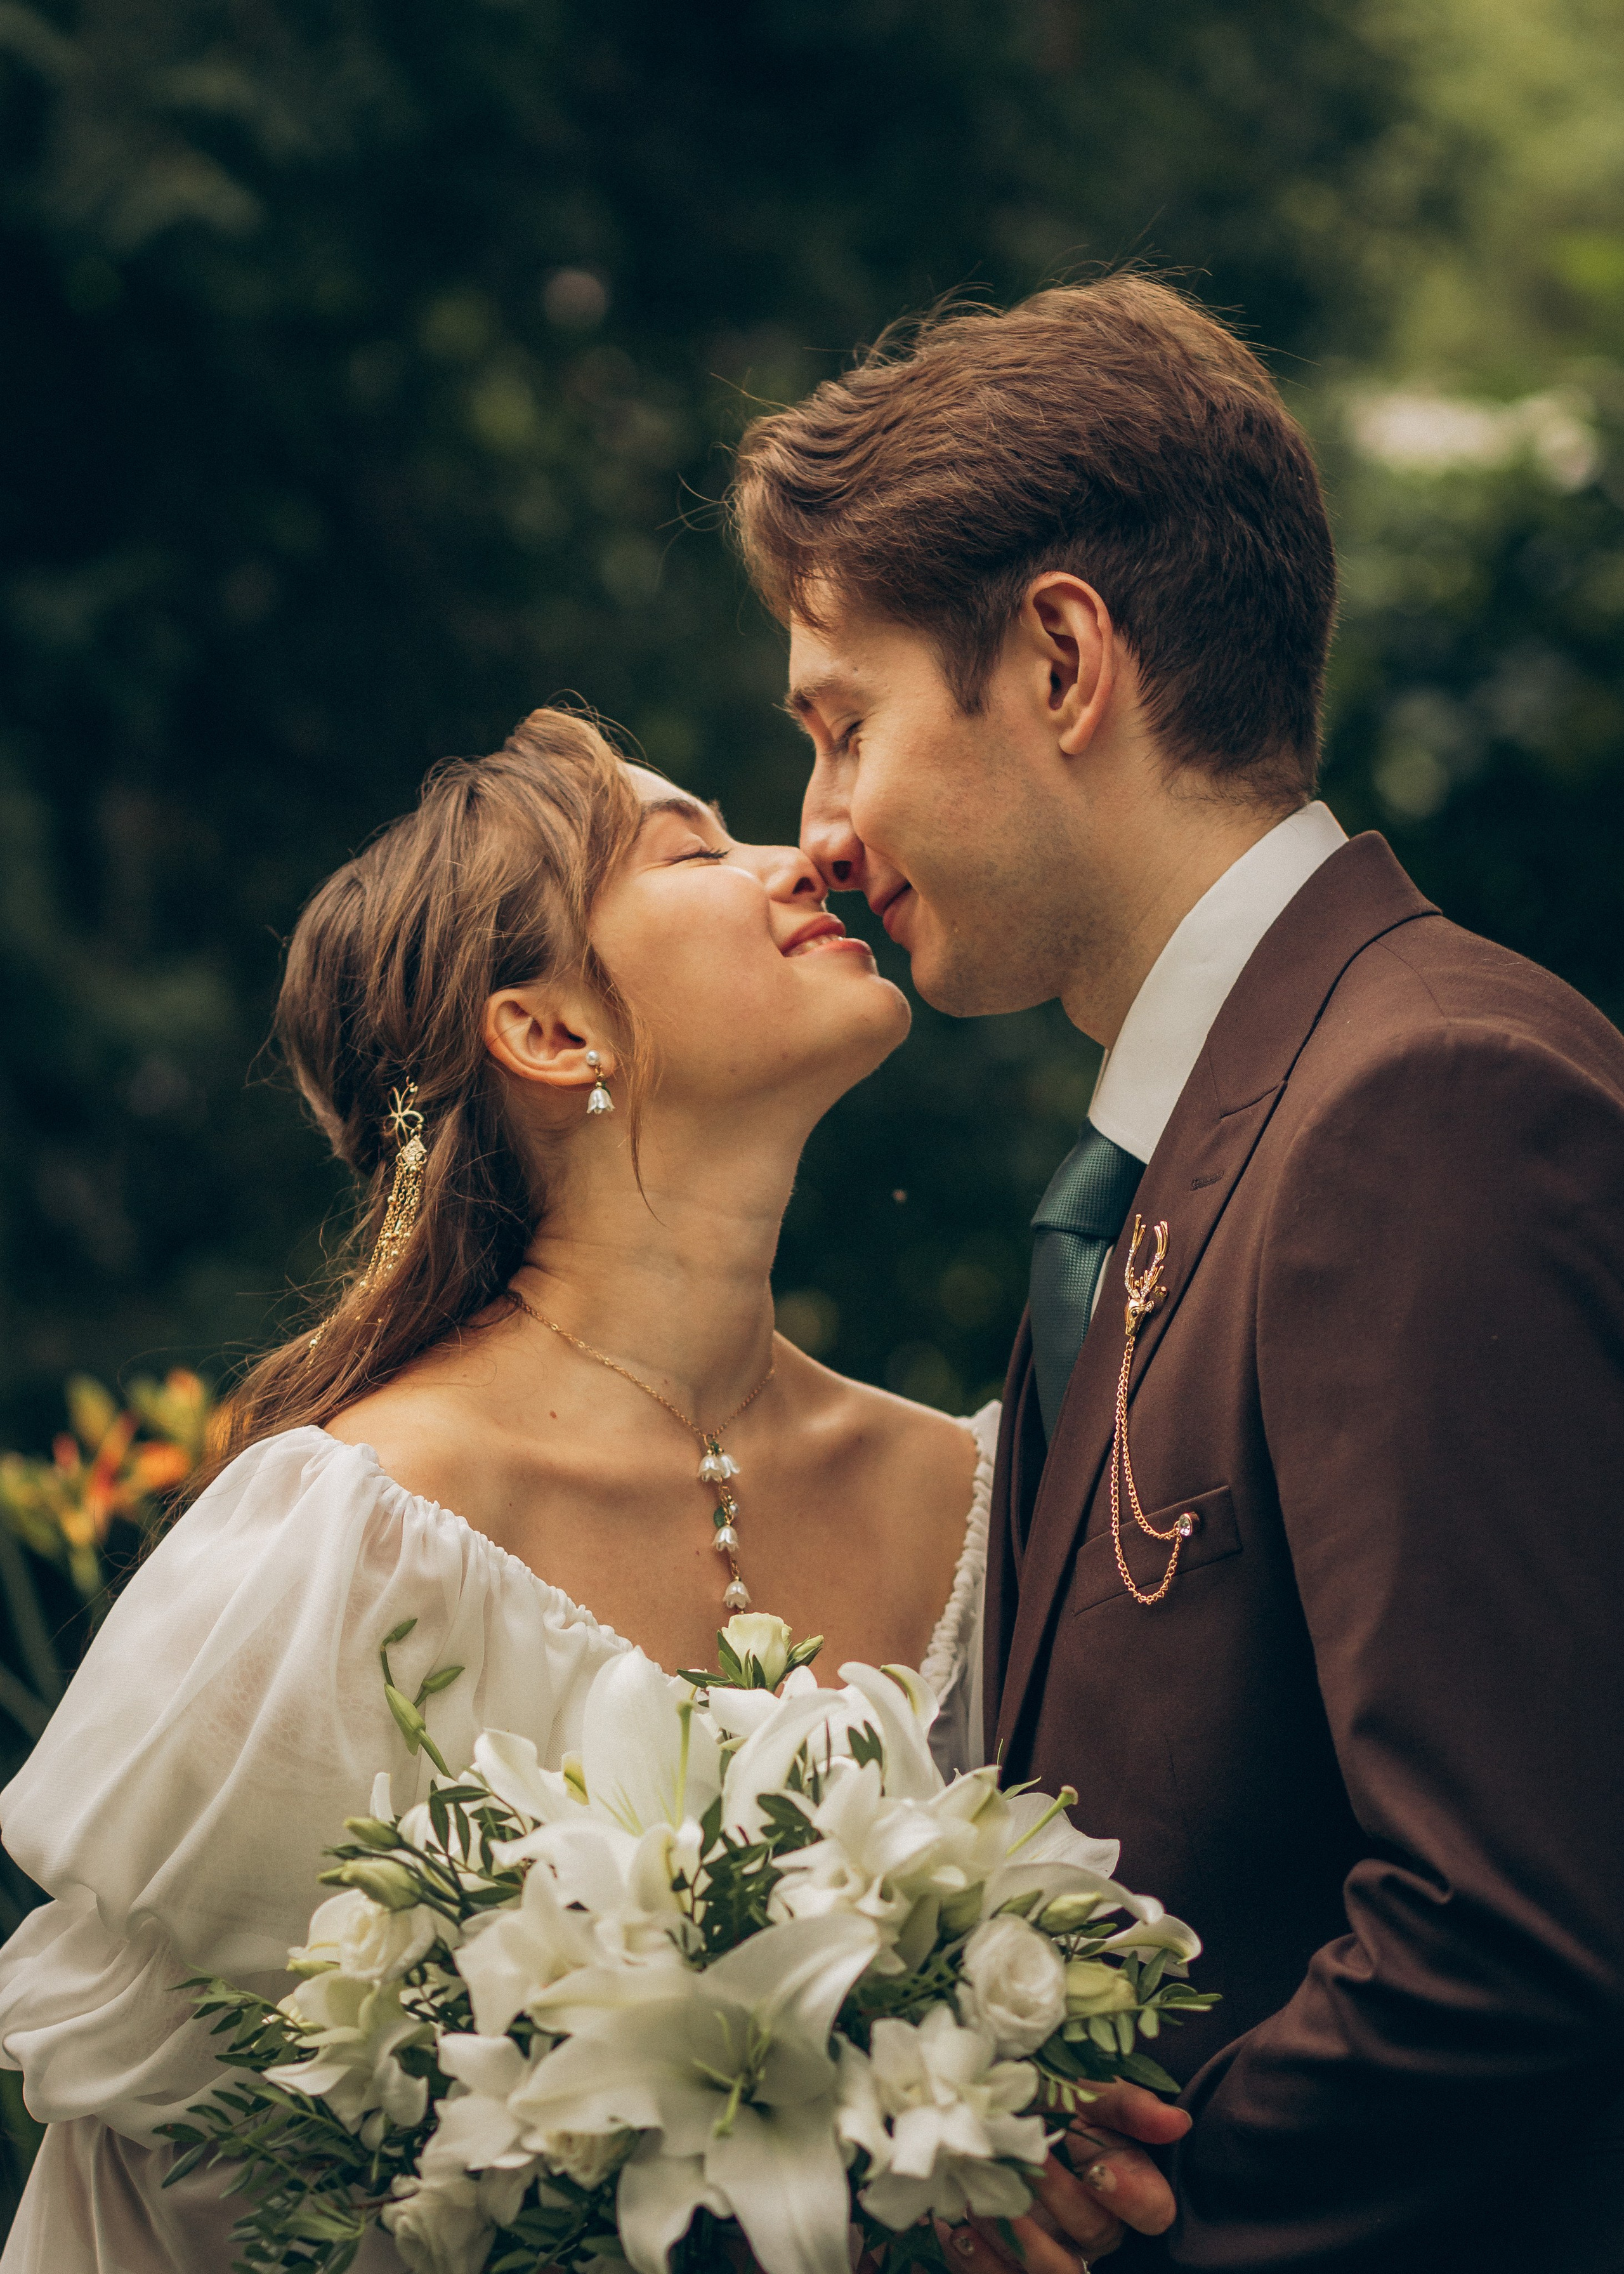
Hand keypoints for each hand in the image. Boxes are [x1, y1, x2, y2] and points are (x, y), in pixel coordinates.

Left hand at [937, 2081, 1190, 2269]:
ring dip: (1016, 2239)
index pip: (1154, 2212)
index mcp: (1127, 2185)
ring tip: (981, 2199)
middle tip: (1022, 2160)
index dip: (1132, 2197)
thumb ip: (1127, 2104)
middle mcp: (1097, 2228)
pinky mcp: (1011, 2264)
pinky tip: (951, 2226)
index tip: (1097, 2168)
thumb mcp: (1087, 2087)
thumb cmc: (1050, 2091)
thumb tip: (1177, 2123)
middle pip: (1096, 2236)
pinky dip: (973, 2260)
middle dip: (1058, 2197)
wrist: (992, 2104)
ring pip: (1052, 2273)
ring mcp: (1055, 2249)